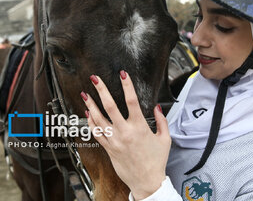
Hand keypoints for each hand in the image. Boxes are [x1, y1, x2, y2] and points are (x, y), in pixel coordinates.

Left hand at [82, 71, 170, 199]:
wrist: (147, 181)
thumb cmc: (157, 161)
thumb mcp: (165, 138)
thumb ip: (161, 121)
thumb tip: (157, 107)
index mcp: (140, 127)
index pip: (131, 100)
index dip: (127, 85)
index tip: (123, 74)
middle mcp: (125, 132)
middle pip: (110, 106)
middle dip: (101, 90)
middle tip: (95, 79)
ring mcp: (115, 141)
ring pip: (98, 119)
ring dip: (91, 105)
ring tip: (85, 94)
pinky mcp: (109, 149)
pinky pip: (96, 133)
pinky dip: (91, 123)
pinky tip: (88, 114)